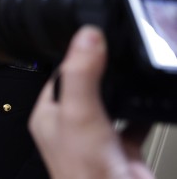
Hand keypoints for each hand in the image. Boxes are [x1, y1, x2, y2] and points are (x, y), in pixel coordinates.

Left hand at [29, 26, 153, 178]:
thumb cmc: (85, 172)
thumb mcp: (79, 112)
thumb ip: (81, 73)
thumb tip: (87, 37)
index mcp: (49, 116)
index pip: (59, 75)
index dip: (77, 56)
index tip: (94, 38)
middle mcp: (70, 127)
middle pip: (86, 88)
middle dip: (103, 72)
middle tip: (118, 51)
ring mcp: (97, 139)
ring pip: (111, 105)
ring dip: (124, 90)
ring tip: (135, 71)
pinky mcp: (123, 151)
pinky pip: (135, 124)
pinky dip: (145, 113)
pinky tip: (153, 102)